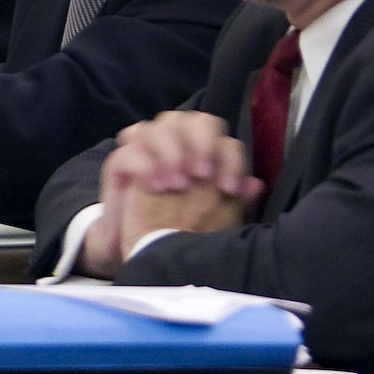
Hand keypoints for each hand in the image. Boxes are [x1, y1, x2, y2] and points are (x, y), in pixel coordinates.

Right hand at [79, 112, 262, 276]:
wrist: (146, 253)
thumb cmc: (183, 230)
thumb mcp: (216, 218)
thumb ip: (235, 200)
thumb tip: (255, 184)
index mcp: (200, 151)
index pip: (219, 136)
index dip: (228, 158)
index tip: (229, 189)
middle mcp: (173, 144)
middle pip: (189, 119)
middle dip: (200, 144)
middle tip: (202, 175)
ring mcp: (144, 150)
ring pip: (158, 128)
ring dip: (171, 154)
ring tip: (177, 186)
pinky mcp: (118, 164)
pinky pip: (129, 151)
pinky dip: (146, 167)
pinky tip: (156, 189)